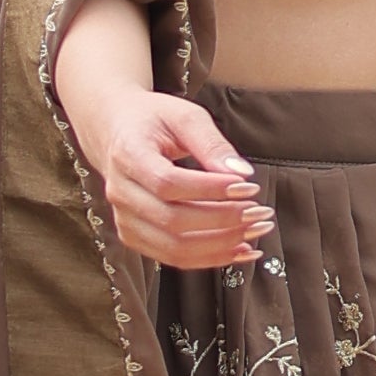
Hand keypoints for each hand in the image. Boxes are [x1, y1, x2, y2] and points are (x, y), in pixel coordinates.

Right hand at [78, 86, 270, 270]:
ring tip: (255, 232)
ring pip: (173, 247)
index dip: (210, 190)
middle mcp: (121, 192)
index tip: (247, 187)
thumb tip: (243, 175)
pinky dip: (209, 258)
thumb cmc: (152, 120)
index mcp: (128, 155)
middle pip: (173, 220)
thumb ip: (213, 144)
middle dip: (223, 221)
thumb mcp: (184, 117)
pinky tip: (239, 250)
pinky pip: (173, 257)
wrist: (115, 131)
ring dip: (220, 245)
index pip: (169, 183)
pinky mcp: (134, 236)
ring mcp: (124, 219)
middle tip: (260, 212)